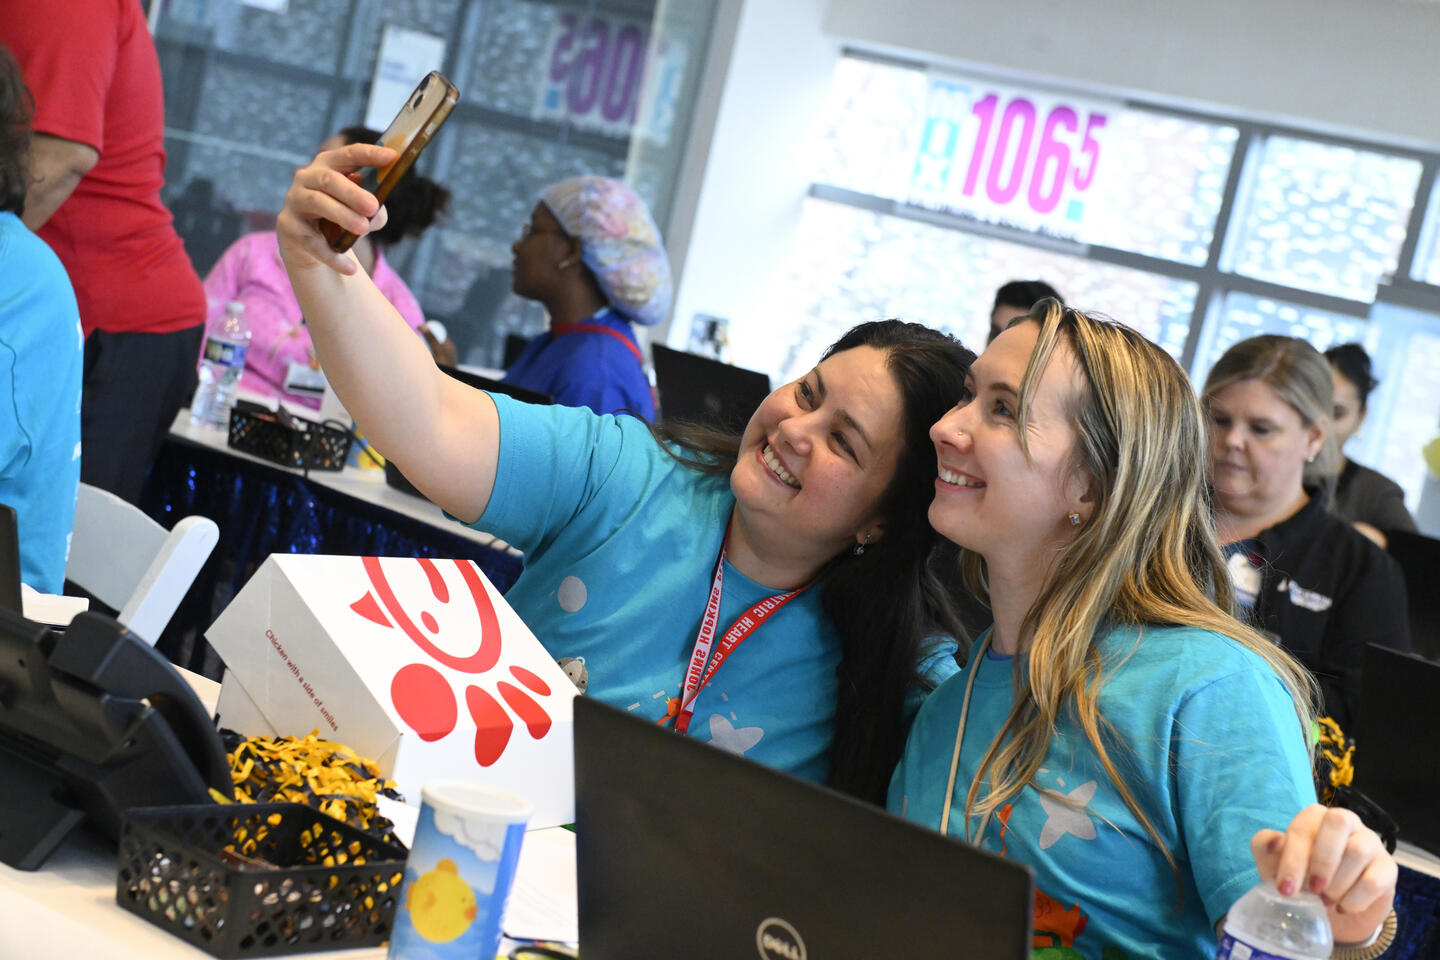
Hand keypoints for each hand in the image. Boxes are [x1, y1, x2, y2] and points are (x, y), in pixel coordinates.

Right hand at [276, 143, 394, 275]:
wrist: (310, 244)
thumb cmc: (340, 216)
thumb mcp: (361, 211)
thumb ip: (372, 210)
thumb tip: (376, 214)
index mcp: (329, 165)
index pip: (349, 154)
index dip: (370, 154)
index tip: (392, 156)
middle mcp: (307, 177)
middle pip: (329, 179)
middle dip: (352, 192)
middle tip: (373, 206)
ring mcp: (294, 200)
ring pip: (317, 203)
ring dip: (342, 216)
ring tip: (363, 229)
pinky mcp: (288, 226)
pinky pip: (311, 241)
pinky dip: (332, 255)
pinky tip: (350, 268)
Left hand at [1251, 804, 1396, 943]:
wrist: (1332, 912)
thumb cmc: (1300, 881)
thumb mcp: (1275, 868)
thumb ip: (1265, 849)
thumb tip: (1274, 839)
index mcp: (1314, 817)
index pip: (1303, 826)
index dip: (1293, 859)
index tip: (1286, 890)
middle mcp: (1345, 821)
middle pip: (1338, 821)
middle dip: (1322, 860)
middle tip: (1313, 890)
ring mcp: (1370, 842)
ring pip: (1358, 850)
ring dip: (1339, 882)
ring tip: (1327, 901)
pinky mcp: (1388, 868)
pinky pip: (1376, 879)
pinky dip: (1356, 899)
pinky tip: (1344, 907)